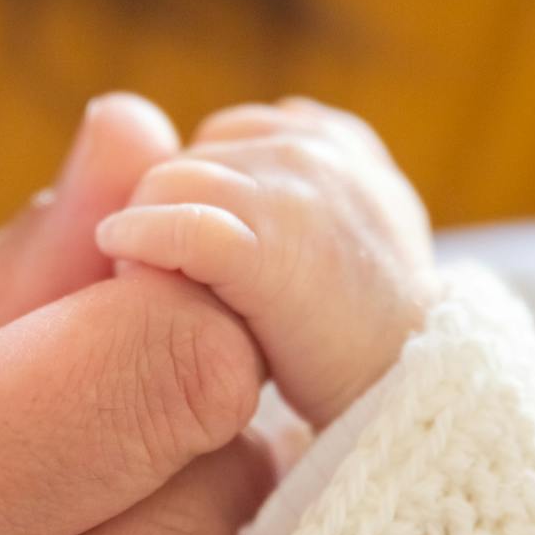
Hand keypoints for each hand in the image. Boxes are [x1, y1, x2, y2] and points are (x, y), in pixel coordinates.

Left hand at [97, 98, 433, 427]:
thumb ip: (303, 195)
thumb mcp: (355, 239)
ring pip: (168, 183)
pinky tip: (122, 253)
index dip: (202, 191)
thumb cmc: (368, 335)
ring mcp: (298, 194)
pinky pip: (177, 224)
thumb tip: (234, 181)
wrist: (412, 397)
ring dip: (147, 229)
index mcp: (340, 146)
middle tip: (177, 278)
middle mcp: (320, 154)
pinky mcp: (273, 248)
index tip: (200, 250)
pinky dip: (139, 237)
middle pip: (192, 159)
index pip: (229, 137)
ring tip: (158, 284)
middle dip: (173, 211)